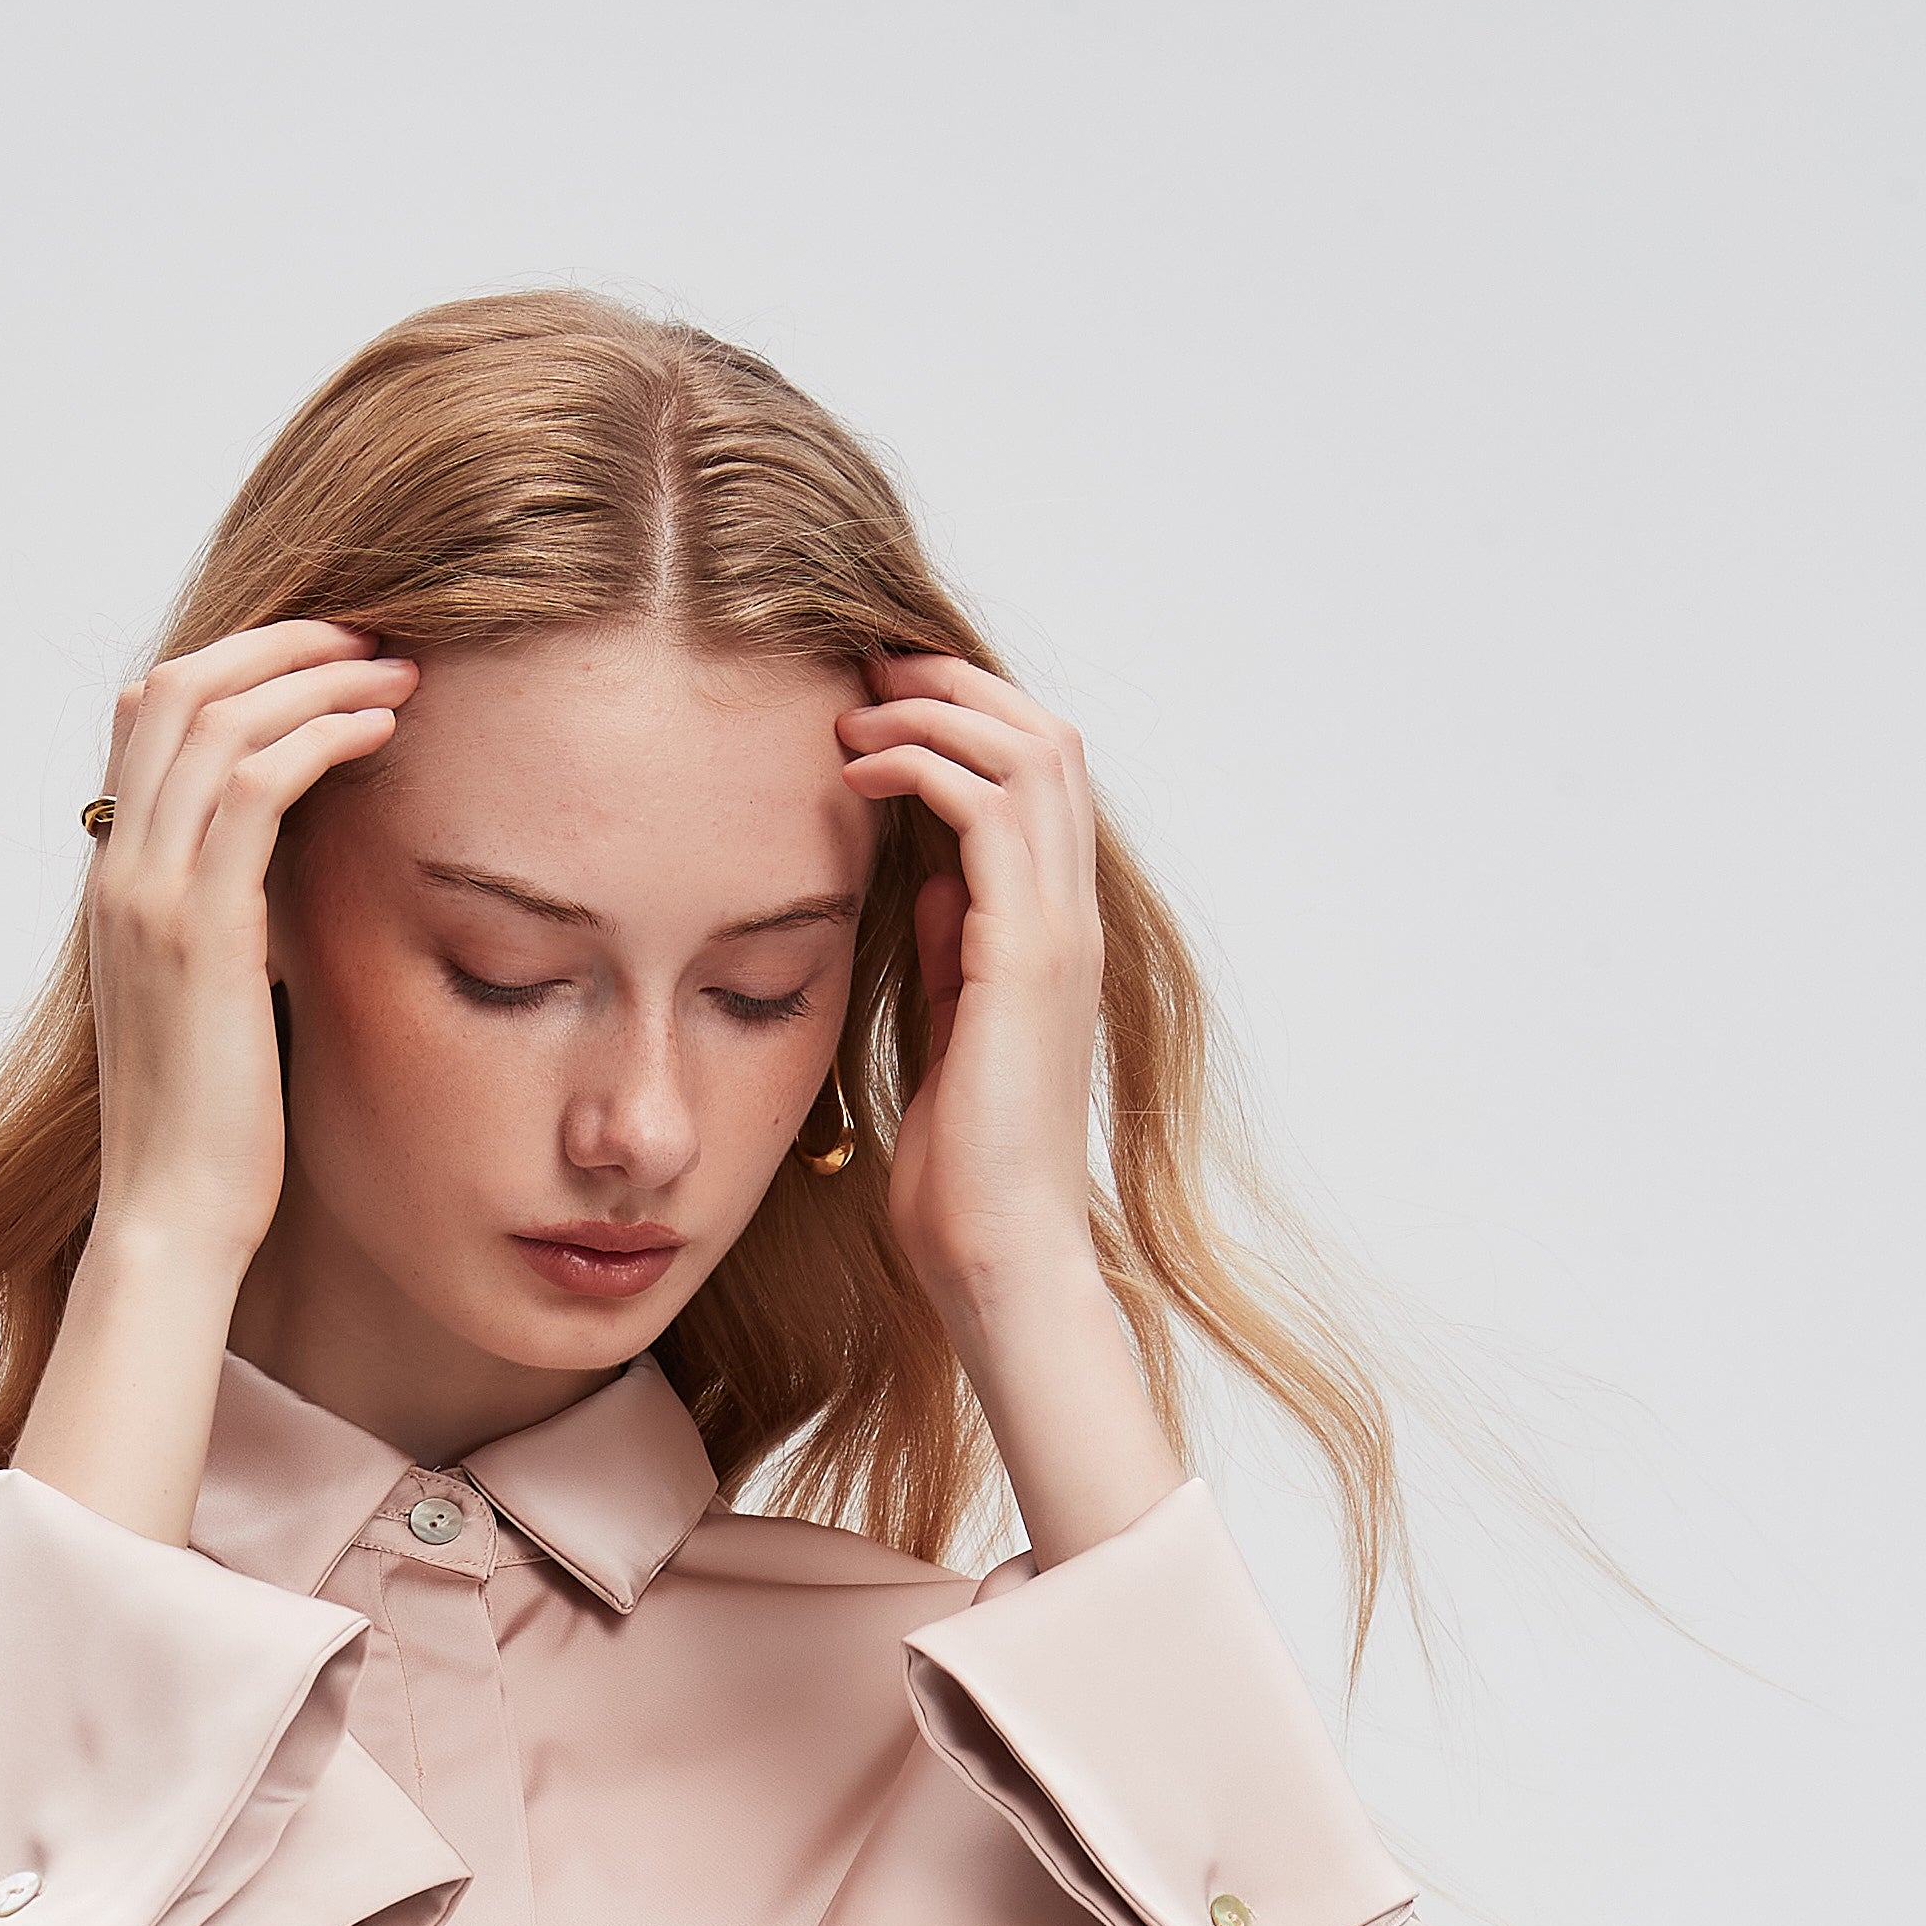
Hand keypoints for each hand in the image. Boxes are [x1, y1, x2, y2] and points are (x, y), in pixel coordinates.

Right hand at [87, 622, 417, 1281]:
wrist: (172, 1220)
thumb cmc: (210, 1133)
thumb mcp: (216, 1004)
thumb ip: (233, 927)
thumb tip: (289, 888)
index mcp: (119, 884)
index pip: (151, 718)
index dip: (239, 664)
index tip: (326, 660)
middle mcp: (121, 873)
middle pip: (179, 687)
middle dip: (281, 644)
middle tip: (370, 637)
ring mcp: (150, 897)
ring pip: (217, 717)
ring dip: (315, 676)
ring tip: (397, 674)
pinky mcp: (201, 931)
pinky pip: (253, 786)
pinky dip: (321, 735)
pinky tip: (383, 731)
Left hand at [836, 656, 1180, 1565]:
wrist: (998, 1259)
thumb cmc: (964, 1176)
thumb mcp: (948, 1039)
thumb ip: (951, 954)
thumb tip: (929, 877)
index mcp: (1052, 937)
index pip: (1035, 781)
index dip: (966, 721)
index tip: (881, 702)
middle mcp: (1070, 919)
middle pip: (1045, 737)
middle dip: (955, 684)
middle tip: (867, 666)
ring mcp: (1059, 932)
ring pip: (1030, 751)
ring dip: (937, 709)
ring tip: (855, 708)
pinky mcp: (1028, 955)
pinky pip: (988, 810)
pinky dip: (923, 766)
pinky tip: (857, 771)